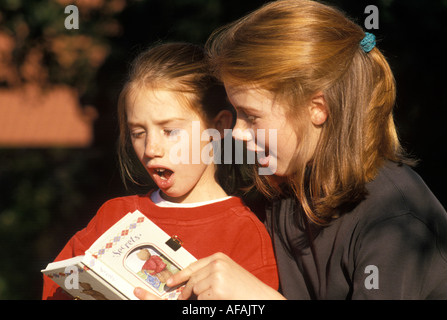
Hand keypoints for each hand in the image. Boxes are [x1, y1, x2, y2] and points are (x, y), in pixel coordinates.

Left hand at [166, 252, 284, 299]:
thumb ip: (210, 272)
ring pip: (196, 291)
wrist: (260, 296)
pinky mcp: (217, 289)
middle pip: (192, 280)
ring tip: (217, 297)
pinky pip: (203, 300)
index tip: (170, 282)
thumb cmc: (245, 287)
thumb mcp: (227, 272)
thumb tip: (190, 281)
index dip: (180, 275)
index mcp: (218, 257)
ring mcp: (217, 276)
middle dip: (186, 291)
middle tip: (182, 298)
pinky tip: (220, 300)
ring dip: (202, 298)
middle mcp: (216, 264)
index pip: (193, 265)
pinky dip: (208, 303)